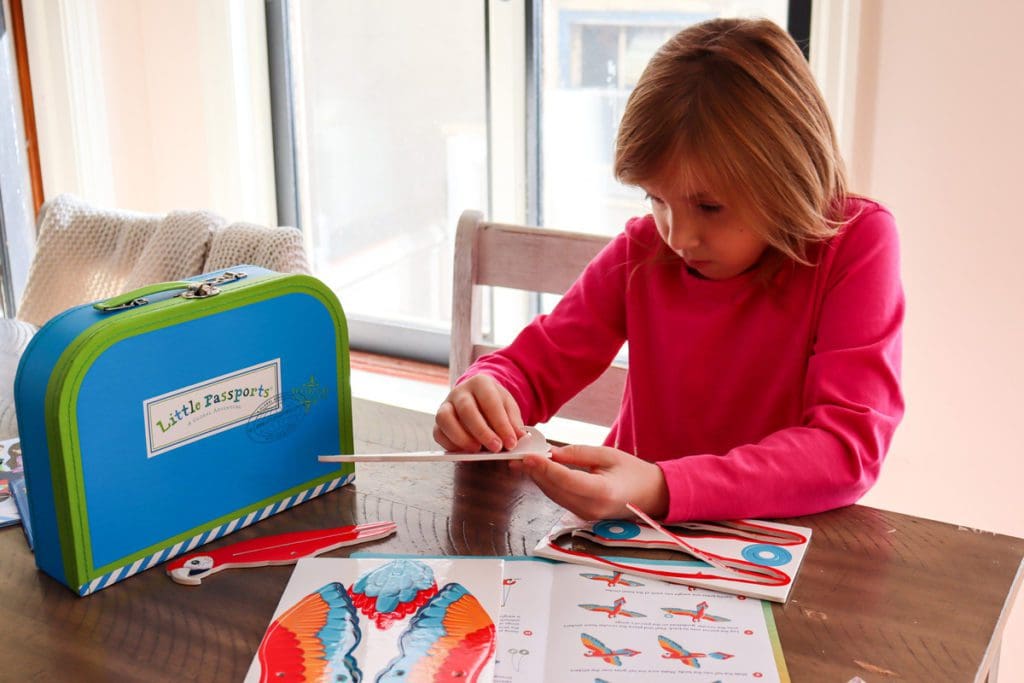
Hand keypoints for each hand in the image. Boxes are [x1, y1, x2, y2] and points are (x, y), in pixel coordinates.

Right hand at [434, 374, 525, 452]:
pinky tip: (464, 451)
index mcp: (480, 383)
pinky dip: (450, 444)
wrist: (478, 398)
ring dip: (461, 438)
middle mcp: (460, 392)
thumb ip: (514, 422)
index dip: (500, 424)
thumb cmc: (494, 404)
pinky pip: (438, 432)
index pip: (490, 402)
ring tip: (477, 450)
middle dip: (482, 432)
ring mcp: (446, 405)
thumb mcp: (509, 407)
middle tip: (496, 448)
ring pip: (445, 419)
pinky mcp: (439, 421)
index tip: (510, 442)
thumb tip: (518, 437)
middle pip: (467, 409)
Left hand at [512, 445, 668, 519]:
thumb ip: (579, 454)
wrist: (651, 495)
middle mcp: (591, 508)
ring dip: (538, 478)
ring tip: (522, 461)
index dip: (545, 468)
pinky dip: (548, 484)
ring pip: (553, 495)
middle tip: (517, 455)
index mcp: (602, 493)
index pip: (567, 480)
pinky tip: (538, 471)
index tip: (528, 456)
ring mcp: (585, 515)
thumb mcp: (609, 455)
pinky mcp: (581, 515)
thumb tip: (552, 453)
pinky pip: (559, 498)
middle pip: (555, 489)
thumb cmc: (633, 472)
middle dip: (535, 472)